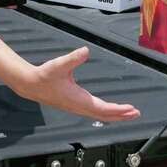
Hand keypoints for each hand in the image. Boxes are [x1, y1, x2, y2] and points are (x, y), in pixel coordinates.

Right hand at [19, 46, 139, 121]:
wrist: (31, 85)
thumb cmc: (44, 76)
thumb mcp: (59, 64)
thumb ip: (73, 58)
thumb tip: (85, 51)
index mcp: (78, 99)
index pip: (102, 108)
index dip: (118, 110)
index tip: (130, 109)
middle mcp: (79, 106)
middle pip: (104, 115)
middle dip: (121, 115)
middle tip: (136, 113)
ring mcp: (77, 107)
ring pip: (100, 115)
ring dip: (115, 115)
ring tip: (128, 112)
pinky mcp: (75, 105)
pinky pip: (94, 112)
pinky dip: (106, 112)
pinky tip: (110, 109)